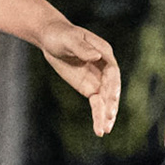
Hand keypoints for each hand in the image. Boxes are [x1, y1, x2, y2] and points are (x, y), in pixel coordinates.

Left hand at [37, 20, 119, 136]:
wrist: (51, 38)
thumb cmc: (61, 34)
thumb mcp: (70, 39)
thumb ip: (82, 48)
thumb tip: (96, 56)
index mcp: (104, 53)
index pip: (112, 71)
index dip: (112, 85)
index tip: (111, 97)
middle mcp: (105, 68)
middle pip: (111, 88)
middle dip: (111, 103)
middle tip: (109, 116)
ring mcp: (98, 79)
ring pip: (105, 100)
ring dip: (106, 115)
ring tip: (105, 130)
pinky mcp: (89, 88)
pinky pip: (96, 104)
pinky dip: (98, 116)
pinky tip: (99, 130)